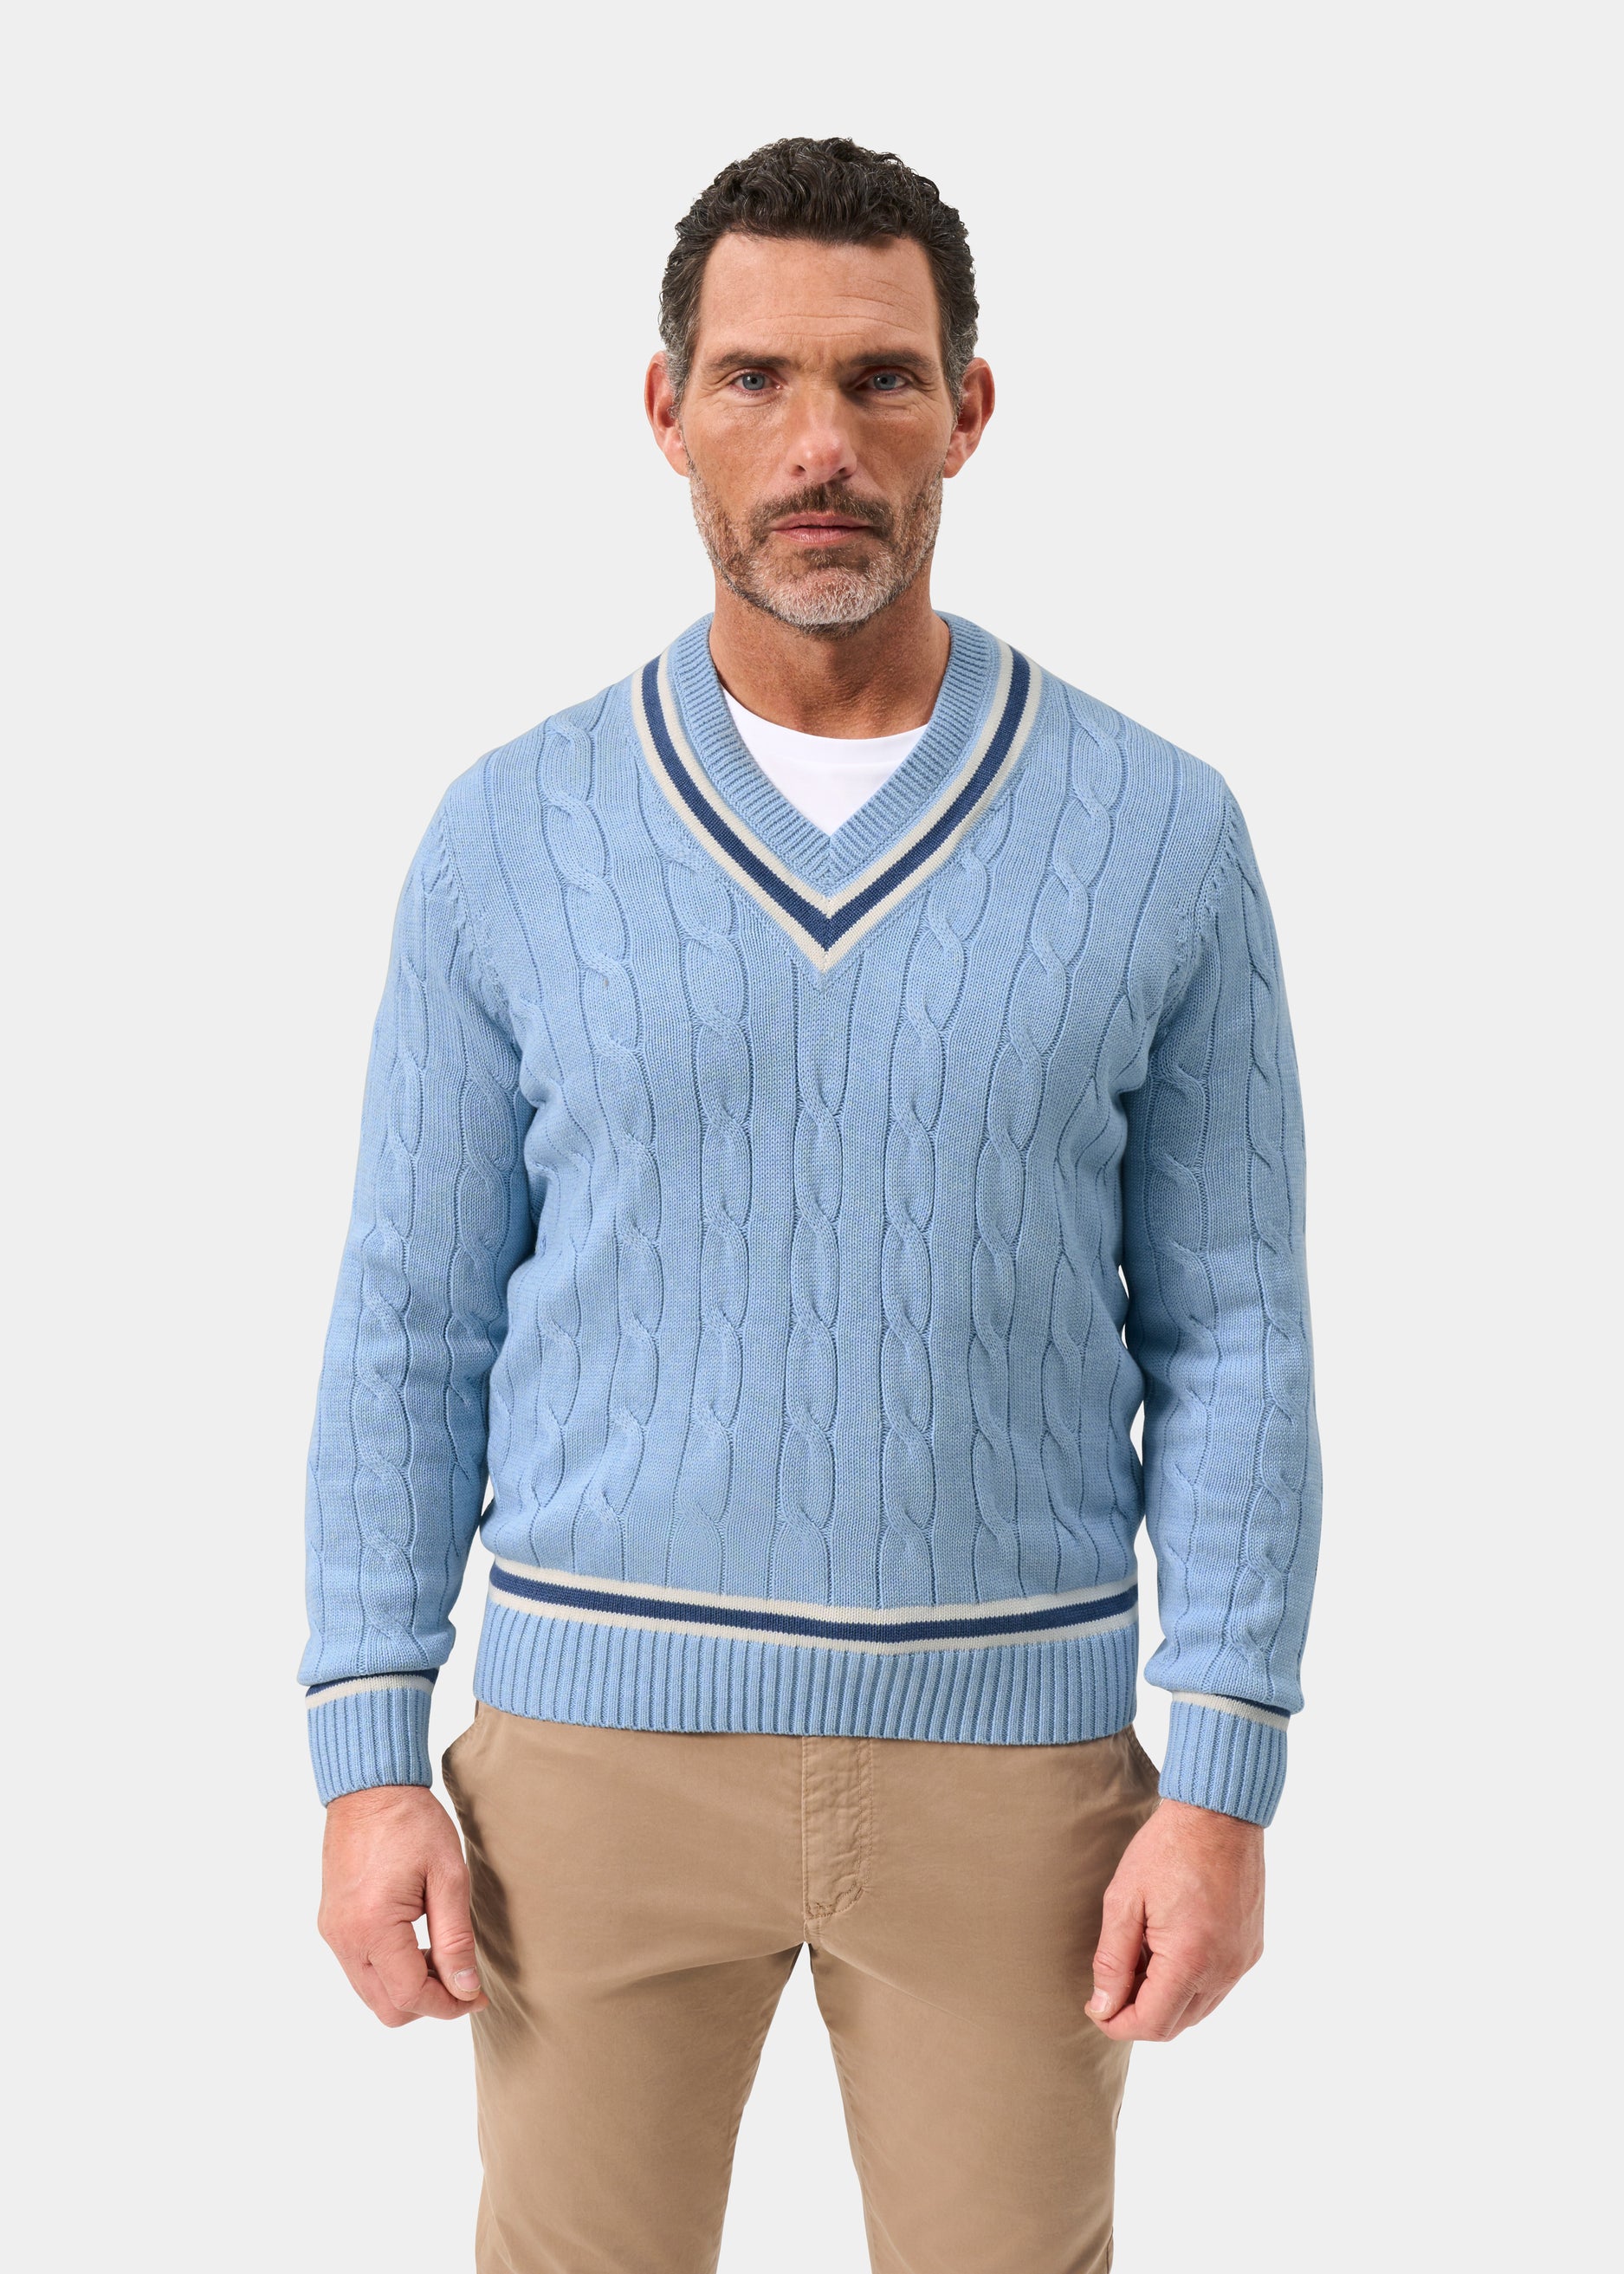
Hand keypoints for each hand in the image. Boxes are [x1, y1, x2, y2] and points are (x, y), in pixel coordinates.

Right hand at [319, 1784, 488, 2026]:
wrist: (370, 1788)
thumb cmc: (412, 1823)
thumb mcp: (448, 1876)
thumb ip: (456, 1938)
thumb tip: (466, 1988)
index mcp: (373, 1927)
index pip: (410, 1996)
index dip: (449, 2006)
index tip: (477, 1995)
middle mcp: (345, 1938)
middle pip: (387, 2007)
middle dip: (428, 2003)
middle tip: (461, 1978)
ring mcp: (334, 1933)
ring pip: (371, 1994)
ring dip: (408, 1988)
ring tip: (441, 1955)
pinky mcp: (332, 1924)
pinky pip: (360, 1970)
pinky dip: (390, 1971)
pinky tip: (417, 1943)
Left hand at [1086, 1797, 1263, 2040]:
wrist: (1218, 1812)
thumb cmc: (1167, 1848)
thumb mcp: (1124, 1900)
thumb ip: (1112, 1961)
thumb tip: (1103, 2008)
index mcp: (1191, 1959)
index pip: (1153, 2024)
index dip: (1117, 2024)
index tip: (1095, 2008)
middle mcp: (1224, 1969)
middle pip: (1177, 2023)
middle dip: (1139, 2015)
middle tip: (1111, 1984)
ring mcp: (1242, 1960)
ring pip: (1199, 2009)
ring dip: (1165, 2000)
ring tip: (1138, 1961)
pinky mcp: (1251, 1948)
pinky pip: (1218, 1986)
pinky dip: (1190, 1983)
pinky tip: (1167, 1950)